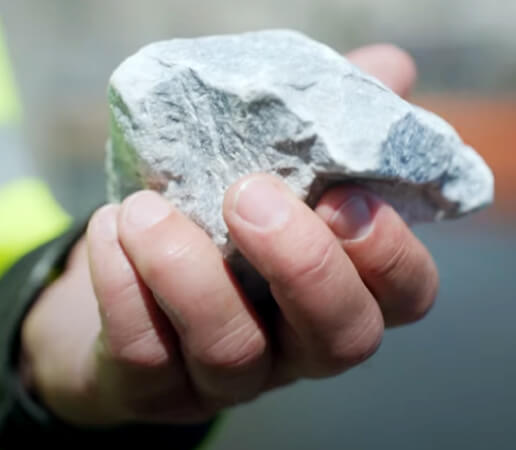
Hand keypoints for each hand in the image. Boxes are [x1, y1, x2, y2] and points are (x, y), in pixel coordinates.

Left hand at [21, 44, 435, 425]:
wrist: (124, 275)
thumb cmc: (217, 214)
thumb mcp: (276, 162)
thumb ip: (332, 120)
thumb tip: (390, 67)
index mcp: (342, 288)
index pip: (407, 295)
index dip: (388, 253)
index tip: (341, 195)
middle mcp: (299, 346)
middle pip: (340, 338)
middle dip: (303, 265)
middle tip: (248, 194)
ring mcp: (229, 377)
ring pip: (233, 351)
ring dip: (189, 274)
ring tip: (145, 209)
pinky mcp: (157, 388)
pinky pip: (145, 355)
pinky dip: (123, 288)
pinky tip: (109, 230)